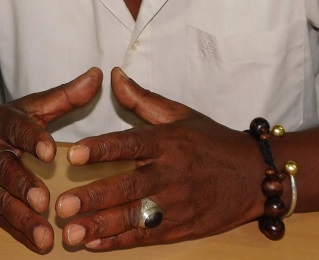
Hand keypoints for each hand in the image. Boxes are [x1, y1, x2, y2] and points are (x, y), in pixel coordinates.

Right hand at [0, 67, 102, 252]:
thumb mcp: (28, 107)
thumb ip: (64, 96)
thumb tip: (97, 75)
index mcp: (5, 126)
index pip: (18, 130)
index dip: (33, 140)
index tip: (50, 151)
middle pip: (5, 170)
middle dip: (23, 185)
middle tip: (43, 200)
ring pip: (1, 199)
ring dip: (22, 217)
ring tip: (44, 233)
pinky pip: (2, 219)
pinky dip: (19, 232)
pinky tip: (40, 243)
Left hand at [54, 67, 260, 249]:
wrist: (255, 176)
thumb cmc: (213, 141)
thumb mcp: (180, 114)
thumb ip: (142, 99)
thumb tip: (114, 75)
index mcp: (167, 142)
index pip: (130, 145)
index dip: (101, 149)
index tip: (73, 154)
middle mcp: (170, 173)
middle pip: (128, 186)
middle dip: (94, 198)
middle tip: (63, 205)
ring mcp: (176, 204)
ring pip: (134, 217)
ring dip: (101, 226)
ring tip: (72, 232)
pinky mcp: (182, 227)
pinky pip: (147, 235)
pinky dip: (120, 241)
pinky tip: (95, 243)